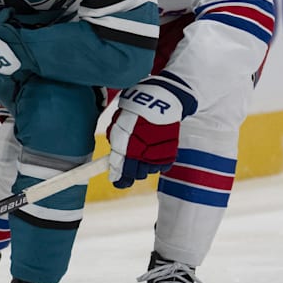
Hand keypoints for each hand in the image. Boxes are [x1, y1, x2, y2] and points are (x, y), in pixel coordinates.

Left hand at [106, 74, 196, 188]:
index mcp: (126, 149)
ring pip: (148, 171)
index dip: (119, 180)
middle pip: (136, 175)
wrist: (159, 102)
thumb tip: (113, 166)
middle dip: (131, 169)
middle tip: (131, 158)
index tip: (117, 181)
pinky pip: (162, 167)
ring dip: (145, 164)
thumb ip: (116, 146)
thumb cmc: (134, 111)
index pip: (122, 174)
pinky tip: (155, 149)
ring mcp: (157, 156)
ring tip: (145, 147)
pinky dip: (157, 161)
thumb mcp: (118, 126)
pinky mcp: (170, 154)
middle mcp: (142, 155)